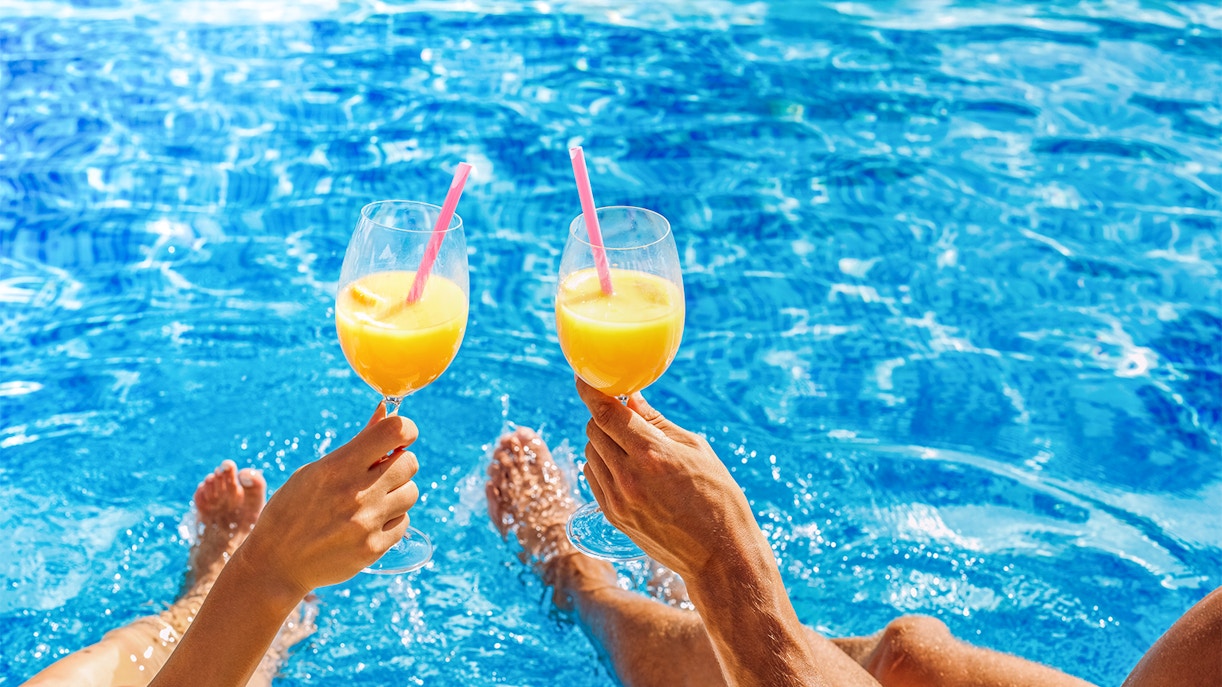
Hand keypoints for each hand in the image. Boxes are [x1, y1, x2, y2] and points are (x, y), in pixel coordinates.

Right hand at [238, 402, 419, 598]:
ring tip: (372, 500)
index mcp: (337, 467)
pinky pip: (403, 522)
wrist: (276, 563)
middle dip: (399, 464)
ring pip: (411, 493)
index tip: (401, 436)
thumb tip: (386, 411)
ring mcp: (366, 523)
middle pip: (410, 463)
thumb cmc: (293, 509)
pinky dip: (391, 520)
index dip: (405, 429)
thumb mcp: (316, 470)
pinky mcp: (373, 548)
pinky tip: (368, 524)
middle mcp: (356, 493)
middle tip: (380, 473)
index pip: (393, 432)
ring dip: (397, 493)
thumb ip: (358, 443)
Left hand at [576, 378, 762, 580]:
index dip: (591, 391)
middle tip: (625, 415)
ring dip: (603, 441)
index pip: (606, 413)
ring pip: (590, 453)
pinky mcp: (612, 516)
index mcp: (652, 454)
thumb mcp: (696, 450)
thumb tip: (633, 398)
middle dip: (605, 416)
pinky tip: (624, 467)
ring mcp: (617, 500)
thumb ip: (658, 422)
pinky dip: (602, 464)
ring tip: (631, 445)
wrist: (719, 556)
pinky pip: (593, 477)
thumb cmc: (719, 497)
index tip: (585, 377)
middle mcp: (628, 476)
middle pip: (594, 429)